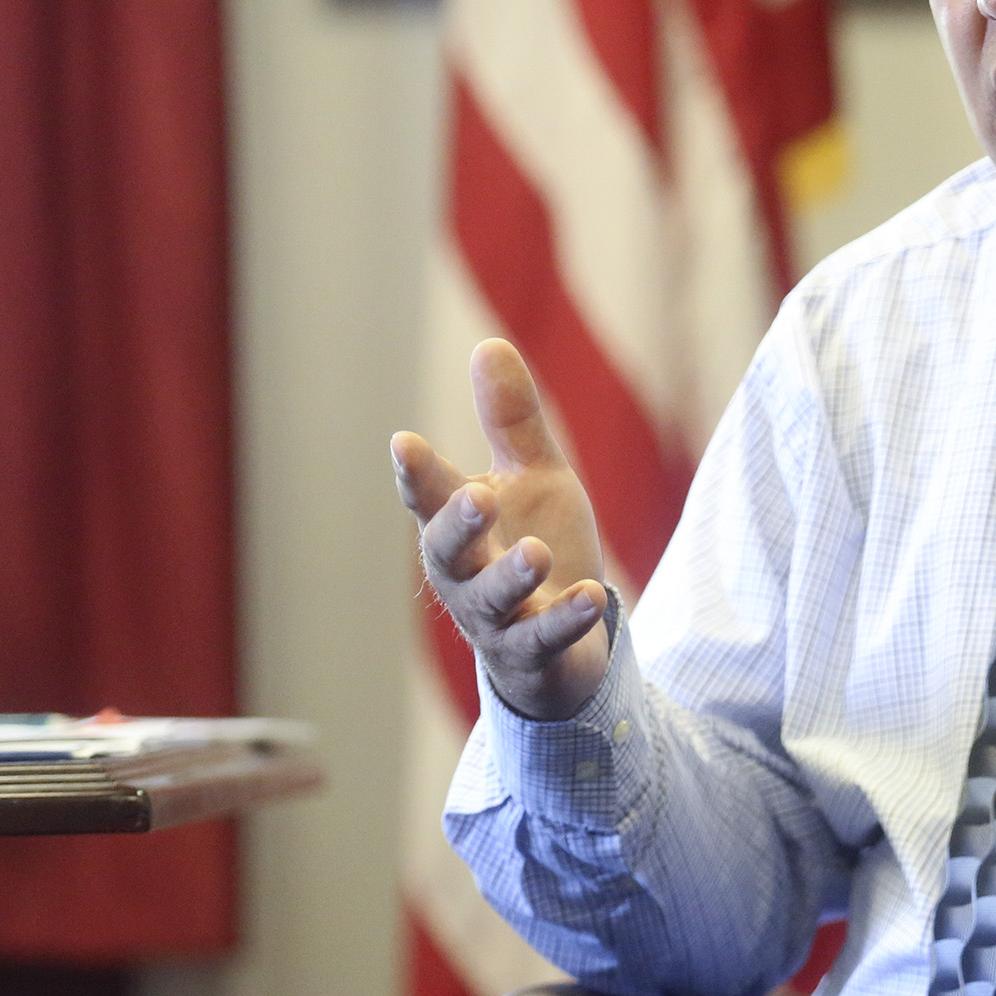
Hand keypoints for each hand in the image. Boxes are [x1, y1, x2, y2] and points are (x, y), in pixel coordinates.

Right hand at [392, 339, 610, 720]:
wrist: (563, 640)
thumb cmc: (535, 546)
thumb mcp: (534, 477)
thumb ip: (511, 421)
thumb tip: (489, 342)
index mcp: (460, 526)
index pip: (430, 496)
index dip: (417, 473)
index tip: (403, 443)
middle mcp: (465, 574)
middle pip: (448, 552)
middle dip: (457, 525)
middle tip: (476, 496)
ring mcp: (497, 619)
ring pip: (491, 601)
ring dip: (510, 576)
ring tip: (533, 552)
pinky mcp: (533, 653)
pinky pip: (544, 639)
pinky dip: (565, 618)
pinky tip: (592, 595)